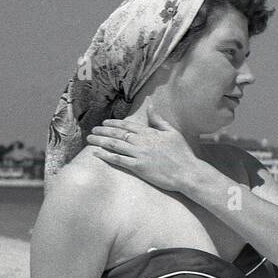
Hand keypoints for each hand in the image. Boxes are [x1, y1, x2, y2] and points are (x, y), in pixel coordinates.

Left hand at [87, 109, 208, 194]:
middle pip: (117, 134)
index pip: (127, 125)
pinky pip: (118, 160)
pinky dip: (106, 155)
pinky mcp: (138, 167)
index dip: (114, 123)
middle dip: (103, 131)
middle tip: (92, 131)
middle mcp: (141, 141)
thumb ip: (158, 119)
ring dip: (100, 141)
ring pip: (114, 145)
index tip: (104, 123)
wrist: (187, 172)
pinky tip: (96, 153)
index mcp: (149, 132)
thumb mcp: (172, 132)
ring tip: (90, 139)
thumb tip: (150, 104)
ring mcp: (139, 154)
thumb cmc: (182, 153)